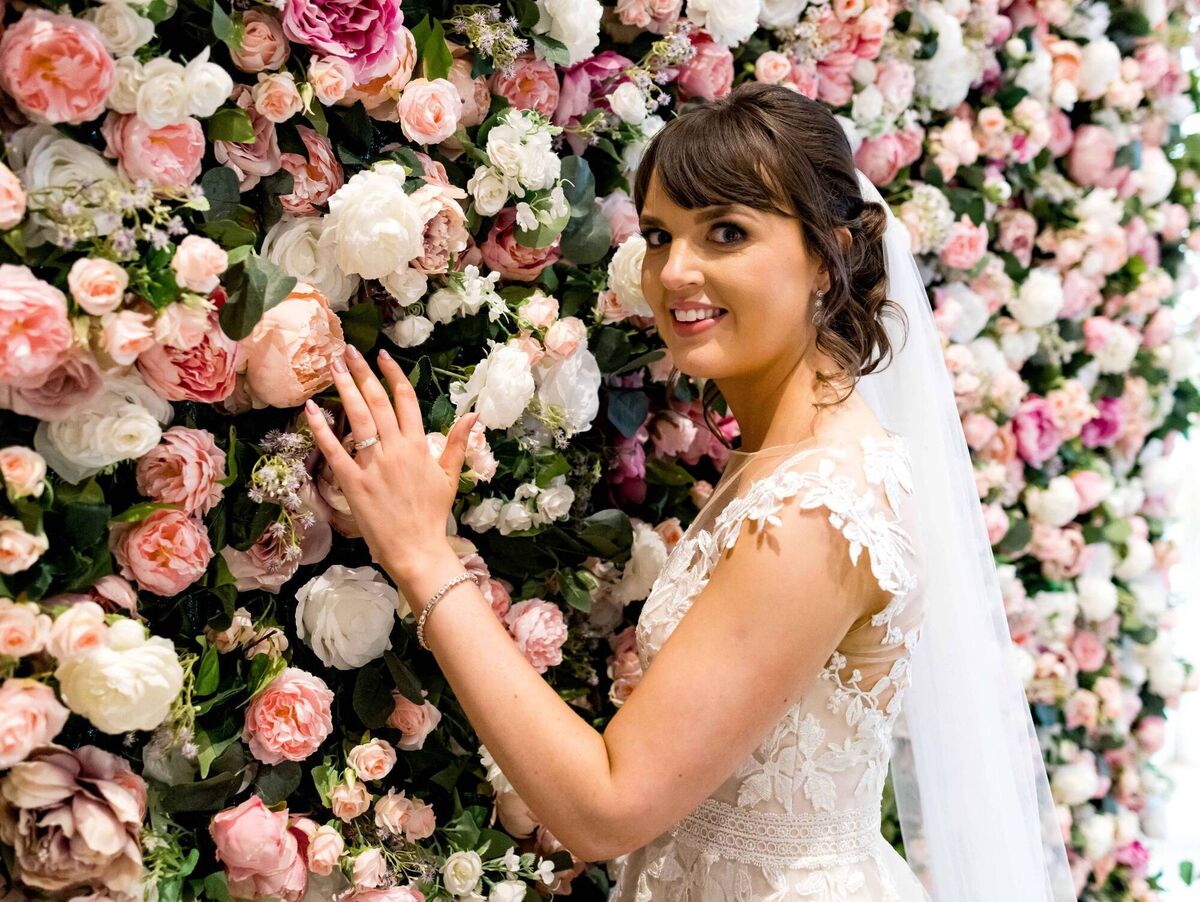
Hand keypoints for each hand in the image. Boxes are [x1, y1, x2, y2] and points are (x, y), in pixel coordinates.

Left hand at [303, 345, 478, 583]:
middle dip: (362, 372)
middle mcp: (395, 449)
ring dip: (344, 389)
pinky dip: (322, 428)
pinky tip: (311, 408)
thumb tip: (472, 415)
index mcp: (419, 445)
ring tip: (333, 365)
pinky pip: (334, 449)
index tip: (382, 355)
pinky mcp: (352, 481)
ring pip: (357, 418)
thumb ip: (459, 443)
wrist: (416, 549)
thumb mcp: (450, 477)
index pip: (405, 399)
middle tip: (348, 349)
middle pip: (378, 401)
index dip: (393, 374)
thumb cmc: (432, 515)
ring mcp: (373, 464)